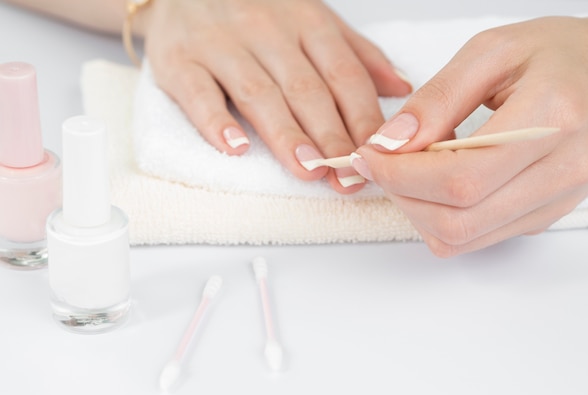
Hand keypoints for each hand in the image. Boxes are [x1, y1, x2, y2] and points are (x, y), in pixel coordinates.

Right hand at [142, 0, 411, 192]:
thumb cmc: (256, 11)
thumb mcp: (311, 20)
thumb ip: (355, 53)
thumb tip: (400, 87)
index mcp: (306, 22)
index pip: (344, 75)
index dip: (362, 118)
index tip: (376, 157)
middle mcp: (266, 30)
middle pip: (306, 89)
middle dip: (330, 137)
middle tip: (345, 176)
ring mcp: (220, 43)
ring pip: (259, 93)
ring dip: (285, 134)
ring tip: (307, 169)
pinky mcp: (179, 59)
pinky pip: (197, 92)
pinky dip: (215, 121)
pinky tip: (235, 149)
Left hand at [352, 13, 587, 255]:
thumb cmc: (561, 56)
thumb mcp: (492, 53)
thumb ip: (437, 99)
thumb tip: (390, 142)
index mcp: (552, 121)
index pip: (460, 178)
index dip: (400, 174)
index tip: (369, 154)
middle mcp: (560, 174)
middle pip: (457, 220)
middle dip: (401, 196)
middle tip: (380, 164)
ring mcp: (554, 203)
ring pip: (462, 239)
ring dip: (416, 212)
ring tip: (405, 172)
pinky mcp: (542, 218)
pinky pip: (476, 238)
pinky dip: (440, 218)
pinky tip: (434, 184)